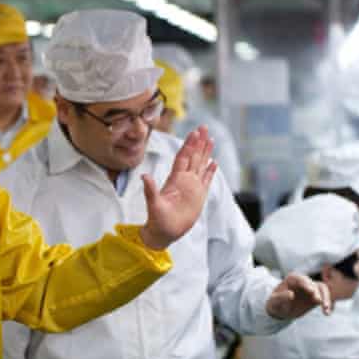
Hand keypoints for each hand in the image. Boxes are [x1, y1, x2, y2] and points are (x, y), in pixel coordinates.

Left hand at [140, 126, 215, 249]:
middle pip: (193, 156)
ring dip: (205, 151)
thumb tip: (144, 176)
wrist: (164, 232)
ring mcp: (192, 187)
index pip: (183, 157)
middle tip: (203, 126)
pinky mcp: (198, 196)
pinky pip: (206, 180)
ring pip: (200, 164)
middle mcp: (184, 180)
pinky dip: (210, 170)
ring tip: (210, 138)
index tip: (194, 132)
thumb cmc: (157, 220)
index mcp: (175, 179)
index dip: (189, 145)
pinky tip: (214, 161)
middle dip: (198, 142)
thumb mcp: (154, 204)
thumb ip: (150, 190)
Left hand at [266, 273, 331, 318]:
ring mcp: (311, 289)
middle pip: (313, 284)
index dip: (306, 284)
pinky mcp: (316, 297)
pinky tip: (327, 313)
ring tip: (325, 308)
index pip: (300, 279)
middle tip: (318, 301)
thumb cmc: (275, 304)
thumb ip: (281, 297)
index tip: (310, 291)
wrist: (281, 310)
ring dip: (326, 298)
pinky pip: (325, 298)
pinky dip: (328, 304)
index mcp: (292, 279)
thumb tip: (291, 294)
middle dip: (317, 292)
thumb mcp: (275, 302)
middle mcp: (303, 282)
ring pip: (322, 289)